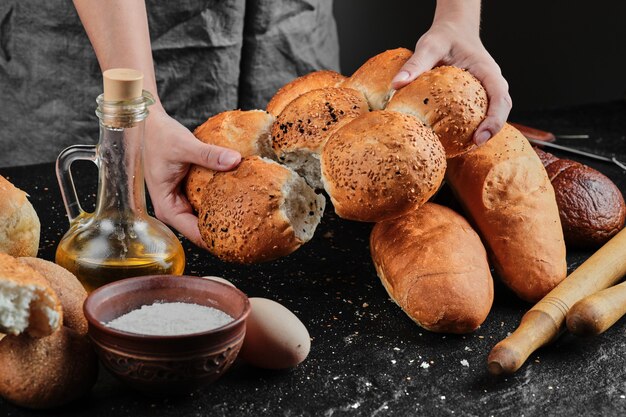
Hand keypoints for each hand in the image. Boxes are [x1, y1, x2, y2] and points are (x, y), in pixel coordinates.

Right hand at [143, 109, 240, 247]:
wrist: (148, 124)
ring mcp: (181, 202)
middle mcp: (173, 209)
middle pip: (202, 230)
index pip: (195, 234)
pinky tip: (240, 200)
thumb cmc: (158, 136)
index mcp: (168, 207)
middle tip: (252, 231)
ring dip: (225, 217)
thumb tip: (236, 160)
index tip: (241, 241)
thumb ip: (209, 155)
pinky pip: (206, 204)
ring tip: (251, 220)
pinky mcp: (188, 192)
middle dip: (225, 232)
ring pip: (205, 218)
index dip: (217, 240)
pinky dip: (221, 203)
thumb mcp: (184, 146)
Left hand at [391, 20, 511, 144]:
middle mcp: (492, 82)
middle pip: (502, 110)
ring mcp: (487, 89)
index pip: (500, 97)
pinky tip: (454, 140)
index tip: (479, 136)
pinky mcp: (478, 95)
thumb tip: (396, 84)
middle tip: (472, 146)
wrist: (453, 30)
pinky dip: (471, 127)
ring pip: (493, 113)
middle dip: (491, 130)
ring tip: (464, 148)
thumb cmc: (444, 36)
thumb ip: (415, 64)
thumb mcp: (429, 46)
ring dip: (483, 131)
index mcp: (487, 70)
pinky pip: (480, 113)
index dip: (494, 119)